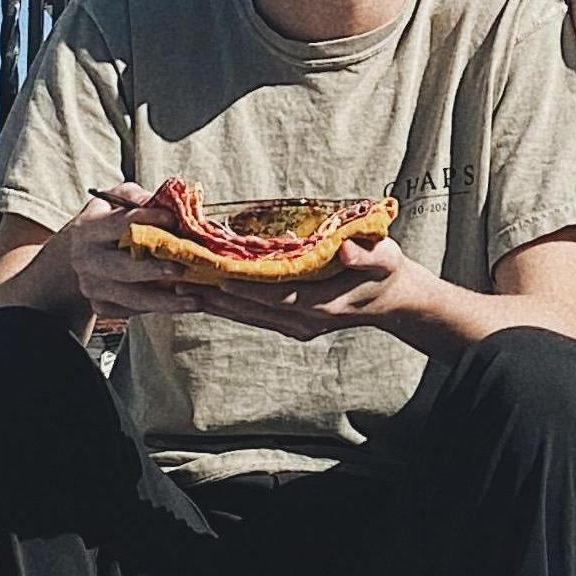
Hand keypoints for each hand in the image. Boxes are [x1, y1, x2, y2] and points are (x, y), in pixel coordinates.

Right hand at [45, 185, 211, 322]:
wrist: (84, 252)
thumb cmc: (111, 220)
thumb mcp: (120, 199)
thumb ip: (141, 199)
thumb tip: (171, 206)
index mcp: (88, 227)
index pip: (119, 223)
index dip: (147, 219)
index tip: (173, 219)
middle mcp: (85, 259)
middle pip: (123, 267)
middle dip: (154, 270)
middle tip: (182, 269)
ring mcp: (92, 286)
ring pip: (131, 297)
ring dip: (165, 300)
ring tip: (195, 300)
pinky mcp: (101, 305)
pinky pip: (133, 310)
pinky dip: (161, 307)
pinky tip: (183, 304)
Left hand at [201, 235, 429, 340]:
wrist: (392, 299)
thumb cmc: (387, 270)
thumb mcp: (385, 256)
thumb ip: (367, 254)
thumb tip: (345, 250)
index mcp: (325, 304)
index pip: (278, 296)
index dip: (247, 289)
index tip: (218, 278)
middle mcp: (306, 320)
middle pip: (254, 310)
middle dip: (218, 297)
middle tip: (183, 283)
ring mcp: (298, 325)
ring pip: (250, 316)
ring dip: (217, 304)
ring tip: (184, 289)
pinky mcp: (292, 323)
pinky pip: (255, 316)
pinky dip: (230, 306)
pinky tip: (208, 296)